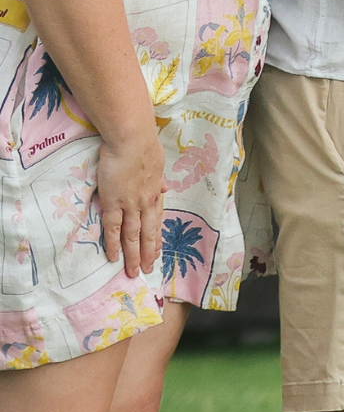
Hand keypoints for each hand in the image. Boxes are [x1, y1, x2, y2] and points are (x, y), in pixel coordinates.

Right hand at [95, 129, 165, 279]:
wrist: (132, 140)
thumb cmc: (144, 146)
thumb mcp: (158, 164)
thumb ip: (158, 178)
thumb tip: (163, 188)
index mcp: (156, 192)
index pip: (157, 220)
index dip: (156, 236)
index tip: (157, 250)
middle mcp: (146, 202)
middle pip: (148, 233)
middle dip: (148, 253)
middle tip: (146, 270)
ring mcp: (131, 204)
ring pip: (133, 236)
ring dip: (133, 255)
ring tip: (133, 272)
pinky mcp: (114, 202)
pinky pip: (113, 228)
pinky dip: (114, 244)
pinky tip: (114, 257)